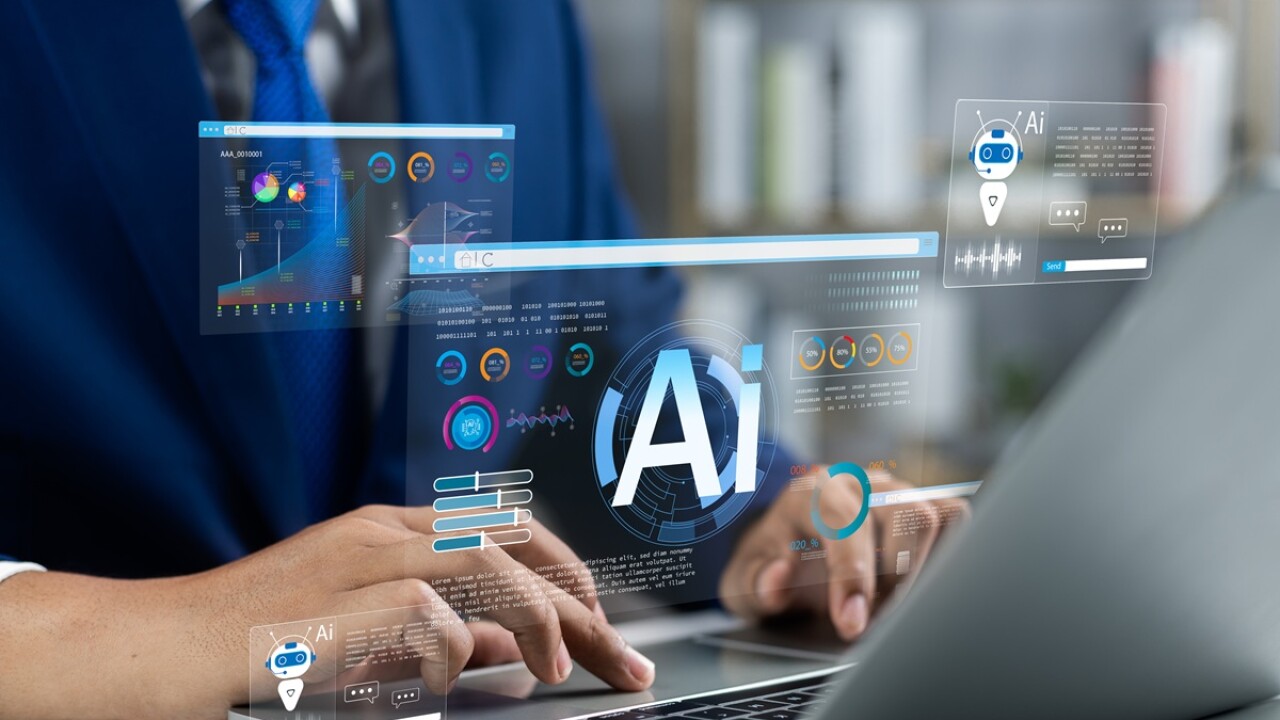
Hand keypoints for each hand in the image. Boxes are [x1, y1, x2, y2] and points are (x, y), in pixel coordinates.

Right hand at [0, 505, 654, 719]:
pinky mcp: (338, 601)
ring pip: (487, 560)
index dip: (566, 571)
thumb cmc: (256, 641)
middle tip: (618, 653)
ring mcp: (361, 559)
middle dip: (579, 597)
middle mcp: (385, 531)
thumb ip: (437, 627)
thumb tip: (506, 640)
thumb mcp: (366, 629)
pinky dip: (456, 648)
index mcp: (392, 530)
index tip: (599, 621)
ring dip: (539, 615)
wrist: (159, 647)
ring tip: (563, 667)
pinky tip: (455, 679)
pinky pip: (426, 614)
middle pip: (514, 541)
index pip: (506, 529)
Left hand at [719, 472, 968, 641]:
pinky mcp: (924, 504)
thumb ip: (754, 584)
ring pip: (939, 517)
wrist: (786, 545)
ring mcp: (897, 492)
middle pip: (909, 515)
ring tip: (892, 606)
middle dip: (897, 580)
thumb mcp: (744, 580)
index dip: (853, 576)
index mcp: (814, 492)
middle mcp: (862, 484)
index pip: (847, 522)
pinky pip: (958, 519)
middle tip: (876, 620)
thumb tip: (777, 580)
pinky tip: (915, 586)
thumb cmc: (771, 562)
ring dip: (924, 572)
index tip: (852, 623)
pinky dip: (947, 556)